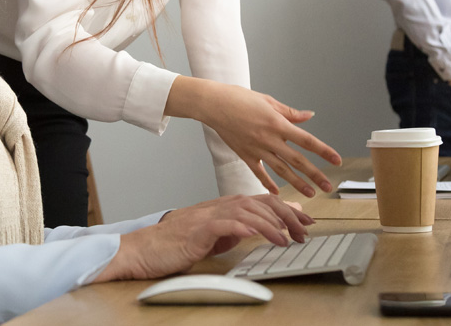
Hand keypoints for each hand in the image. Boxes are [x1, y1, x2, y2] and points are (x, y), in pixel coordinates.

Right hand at [94, 195, 314, 282]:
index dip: (287, 209)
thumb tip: (262, 229)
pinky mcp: (201, 228)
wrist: (145, 248)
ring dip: (274, 223)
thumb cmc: (176, 243)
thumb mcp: (215, 235)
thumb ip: (238, 229)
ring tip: (290, 237)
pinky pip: (232, 224)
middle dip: (287, 214)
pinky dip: (252, 228)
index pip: (262, 201)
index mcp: (224, 206)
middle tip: (305, 230)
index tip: (306, 221)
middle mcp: (220, 206)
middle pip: (261, 202)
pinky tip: (267, 237)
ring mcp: (210, 215)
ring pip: (250, 211)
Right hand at [166, 76, 341, 197]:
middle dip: (314, 175)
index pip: (306, 140)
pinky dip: (268, 183)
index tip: (337, 161)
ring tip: (310, 193)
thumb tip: (309, 116)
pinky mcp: (244, 155)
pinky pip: (259, 172)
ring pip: (281, 170)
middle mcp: (269, 139)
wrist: (213, 104)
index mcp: (277, 123)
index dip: (323, 151)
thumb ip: (289, 112)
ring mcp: (256, 149)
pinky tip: (277, 192)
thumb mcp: (268, 101)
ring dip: (297, 183)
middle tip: (328, 187)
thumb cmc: (239, 98)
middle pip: (297, 160)